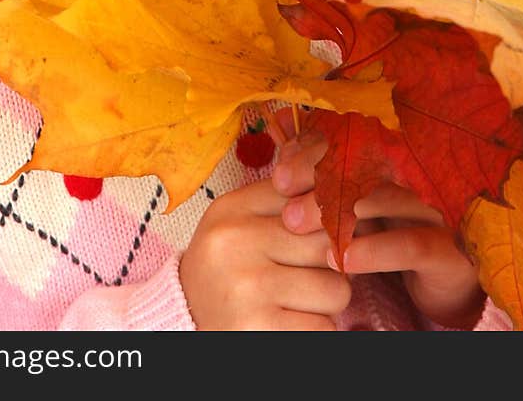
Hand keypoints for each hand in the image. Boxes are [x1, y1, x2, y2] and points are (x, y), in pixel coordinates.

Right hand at [178, 174, 351, 330]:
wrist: (182, 320)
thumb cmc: (224, 269)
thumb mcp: (238, 223)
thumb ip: (281, 200)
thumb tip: (339, 193)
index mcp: (233, 209)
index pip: (308, 196)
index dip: (329, 219)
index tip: (325, 235)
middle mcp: (236, 242)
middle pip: (327, 242)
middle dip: (332, 262)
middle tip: (313, 273)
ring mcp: (247, 286)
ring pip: (335, 288)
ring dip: (327, 302)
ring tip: (300, 301)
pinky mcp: (258, 328)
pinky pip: (324, 327)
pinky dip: (317, 329)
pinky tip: (294, 324)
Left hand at [272, 127, 484, 329]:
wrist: (440, 280)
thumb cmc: (389, 228)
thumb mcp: (352, 196)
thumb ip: (318, 162)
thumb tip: (278, 118)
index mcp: (396, 153)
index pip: (353, 136)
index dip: (313, 151)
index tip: (279, 176)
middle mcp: (419, 173)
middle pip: (369, 160)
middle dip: (320, 175)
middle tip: (283, 197)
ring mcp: (436, 208)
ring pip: (388, 197)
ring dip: (339, 210)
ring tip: (298, 224)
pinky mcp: (448, 250)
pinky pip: (412, 244)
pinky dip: (375, 251)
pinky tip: (342, 259)